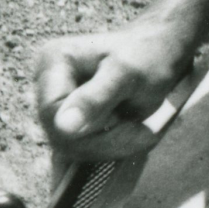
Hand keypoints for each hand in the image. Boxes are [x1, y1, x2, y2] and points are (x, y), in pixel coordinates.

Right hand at [33, 19, 192, 160]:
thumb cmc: (147, 56)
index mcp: (52, 62)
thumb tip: (63, 127)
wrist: (161, 55)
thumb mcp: (126, 75)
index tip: (123, 117)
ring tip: (136, 125)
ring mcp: (57, 106)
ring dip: (112, 146)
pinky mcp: (70, 124)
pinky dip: (112, 148)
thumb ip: (95, 99)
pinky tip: (129, 131)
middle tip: (136, 125)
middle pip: (59, 137)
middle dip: (104, 139)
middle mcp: (46, 85)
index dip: (87, 126)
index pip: (51, 114)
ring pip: (72, 150)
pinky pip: (83, 152)